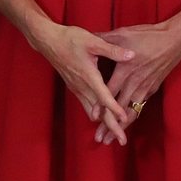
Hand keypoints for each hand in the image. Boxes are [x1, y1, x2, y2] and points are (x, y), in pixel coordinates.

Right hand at [33, 23, 134, 145]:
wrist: (48, 41)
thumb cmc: (70, 39)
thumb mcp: (92, 41)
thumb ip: (112, 50)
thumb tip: (131, 55)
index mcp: (88, 75)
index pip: (104, 96)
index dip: (114, 109)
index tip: (124, 119)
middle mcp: (82, 86)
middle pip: (98, 112)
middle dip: (111, 127)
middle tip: (122, 141)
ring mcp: (77, 89)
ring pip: (92, 112)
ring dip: (104, 124)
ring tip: (115, 136)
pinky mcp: (75, 88)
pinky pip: (87, 106)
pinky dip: (96, 116)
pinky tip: (103, 121)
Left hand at [94, 22, 180, 143]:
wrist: (175, 40)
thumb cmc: (149, 35)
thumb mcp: (124, 34)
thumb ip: (105, 39)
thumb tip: (87, 37)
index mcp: (125, 70)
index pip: (110, 91)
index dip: (101, 105)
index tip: (93, 117)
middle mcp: (135, 82)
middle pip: (120, 108)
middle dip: (109, 124)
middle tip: (100, 139)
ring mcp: (145, 87)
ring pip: (131, 112)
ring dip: (122, 126)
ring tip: (113, 139)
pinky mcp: (152, 89)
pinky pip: (140, 107)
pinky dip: (132, 117)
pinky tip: (126, 125)